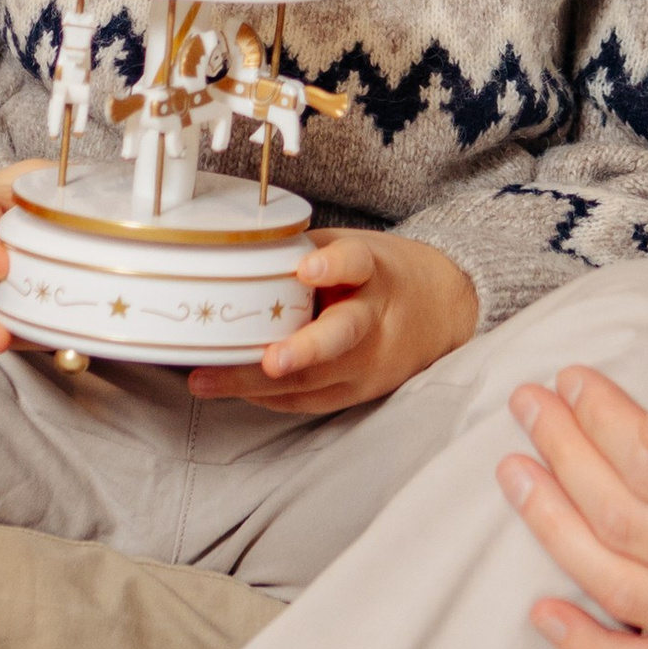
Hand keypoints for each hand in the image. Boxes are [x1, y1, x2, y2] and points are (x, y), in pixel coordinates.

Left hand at [201, 230, 478, 413]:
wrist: (443, 309)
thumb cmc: (382, 273)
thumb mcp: (354, 248)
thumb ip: (305, 254)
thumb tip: (233, 256)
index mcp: (374, 271)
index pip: (356, 263)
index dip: (333, 266)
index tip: (306, 269)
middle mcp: (376, 320)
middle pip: (340, 338)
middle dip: (302, 352)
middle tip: (269, 360)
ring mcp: (370, 363)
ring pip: (315, 379)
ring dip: (256, 383)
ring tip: (205, 380)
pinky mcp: (359, 392)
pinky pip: (309, 400)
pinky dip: (267, 396)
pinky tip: (231, 388)